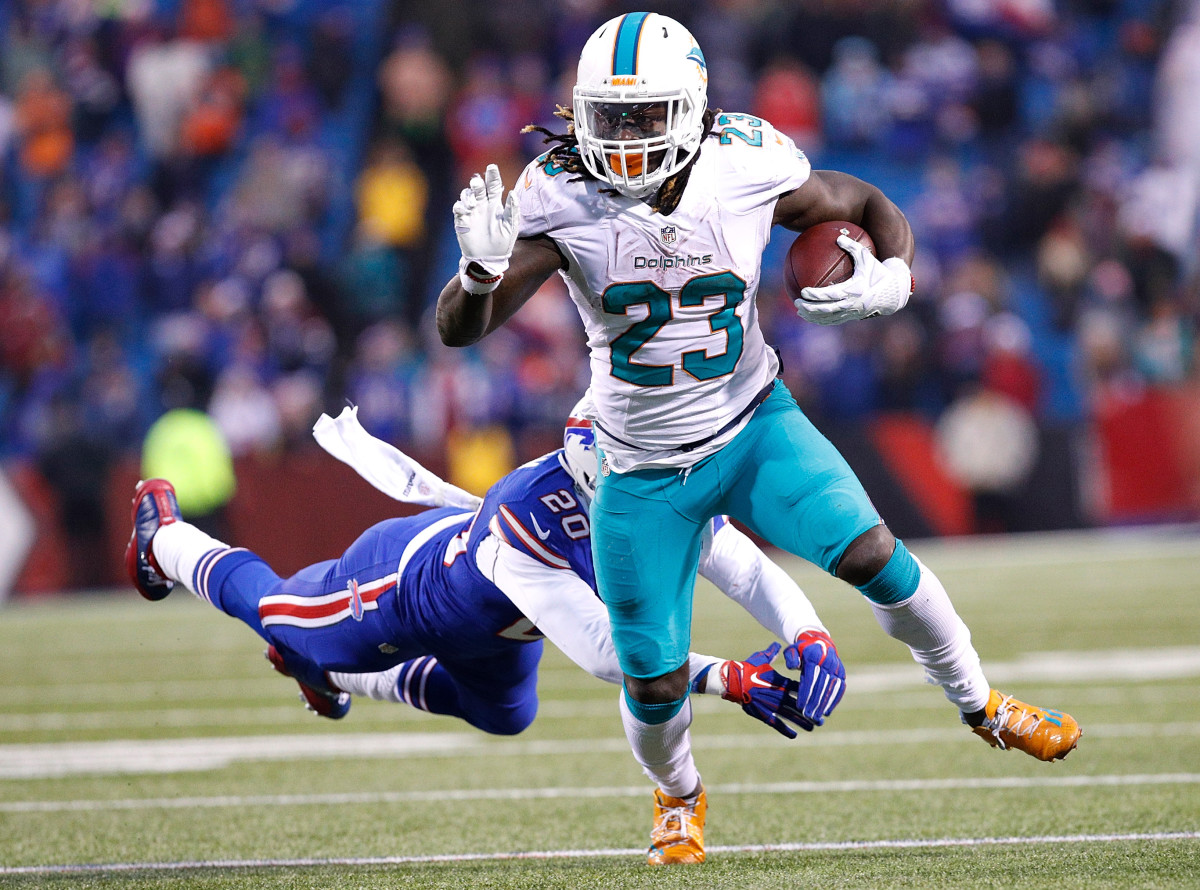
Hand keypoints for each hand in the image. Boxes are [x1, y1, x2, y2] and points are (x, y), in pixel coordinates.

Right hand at [453, 164, 519, 293]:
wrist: (489, 260)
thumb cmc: (502, 244)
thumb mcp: (511, 227)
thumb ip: (512, 209)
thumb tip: (512, 192)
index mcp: (495, 205)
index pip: (493, 186)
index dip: (492, 176)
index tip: (491, 167)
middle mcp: (482, 206)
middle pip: (478, 188)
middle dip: (477, 183)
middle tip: (478, 184)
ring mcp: (471, 212)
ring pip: (466, 195)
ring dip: (468, 195)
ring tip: (473, 203)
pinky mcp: (462, 221)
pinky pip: (458, 208)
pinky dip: (460, 206)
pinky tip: (465, 209)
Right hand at [720, 642, 814, 738]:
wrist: (732, 680)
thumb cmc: (747, 668)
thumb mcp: (760, 658)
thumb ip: (771, 653)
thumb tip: (777, 644)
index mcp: (780, 681)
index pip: (799, 688)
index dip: (810, 694)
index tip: (819, 699)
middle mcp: (778, 694)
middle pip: (799, 705)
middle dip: (811, 712)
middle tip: (821, 720)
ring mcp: (771, 705)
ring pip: (790, 716)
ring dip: (802, 722)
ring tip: (812, 727)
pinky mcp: (762, 713)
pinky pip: (776, 723)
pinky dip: (785, 730)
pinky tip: (794, 735)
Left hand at [783, 629, 845, 724]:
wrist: (820, 642)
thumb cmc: (801, 649)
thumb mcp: (792, 650)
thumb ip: (790, 658)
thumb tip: (792, 667)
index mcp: (814, 656)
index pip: (810, 678)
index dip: (805, 693)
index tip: (800, 706)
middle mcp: (827, 661)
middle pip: (821, 686)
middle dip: (814, 702)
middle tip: (807, 715)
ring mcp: (836, 667)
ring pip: (831, 689)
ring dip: (824, 704)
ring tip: (817, 717)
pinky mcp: (842, 673)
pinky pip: (839, 689)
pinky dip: (834, 701)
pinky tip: (827, 711)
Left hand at [794, 235, 912, 324]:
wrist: (894, 292)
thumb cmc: (878, 272)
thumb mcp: (867, 257)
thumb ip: (852, 246)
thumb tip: (838, 236)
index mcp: (854, 290)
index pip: (831, 294)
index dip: (816, 295)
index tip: (803, 291)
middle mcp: (852, 303)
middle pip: (826, 309)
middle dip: (810, 307)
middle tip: (797, 302)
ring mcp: (852, 312)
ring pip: (828, 317)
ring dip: (813, 316)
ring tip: (800, 311)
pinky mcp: (853, 317)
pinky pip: (834, 320)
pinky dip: (822, 320)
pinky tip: (812, 316)